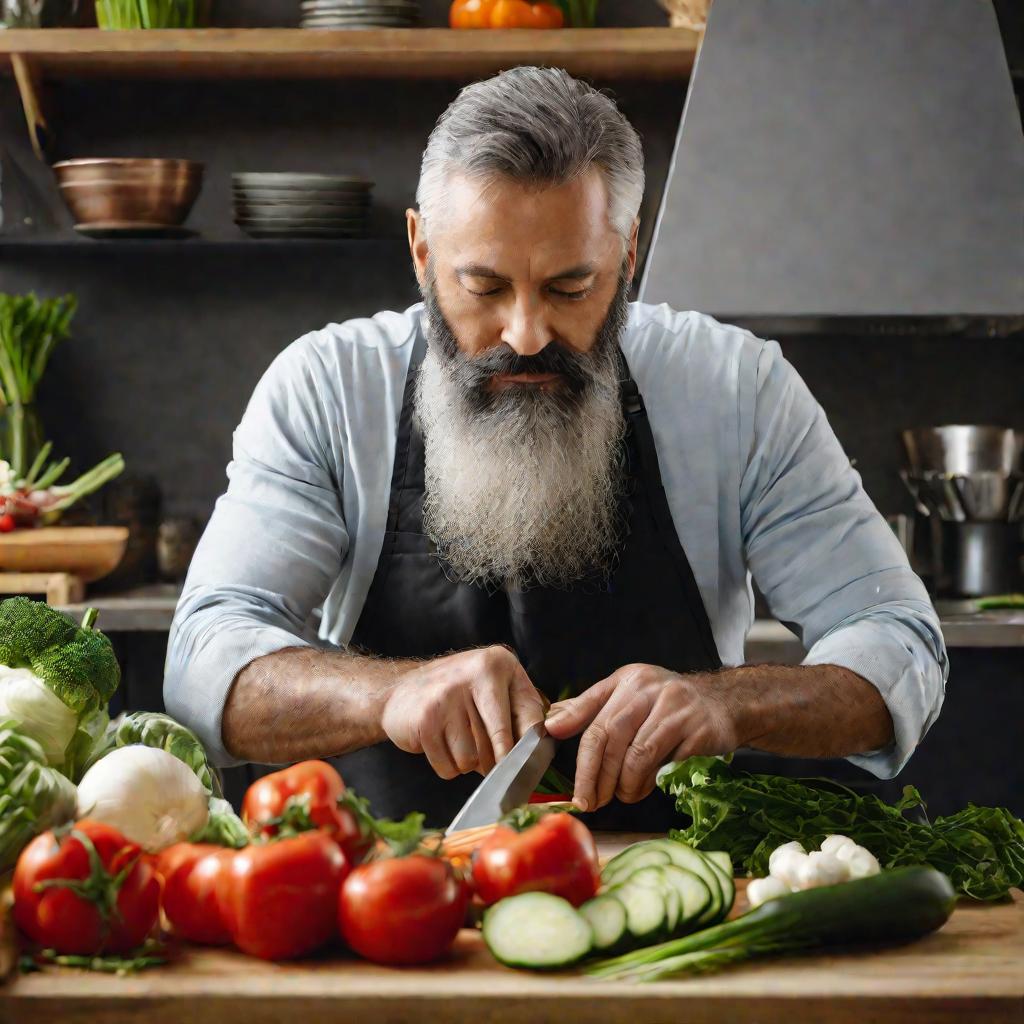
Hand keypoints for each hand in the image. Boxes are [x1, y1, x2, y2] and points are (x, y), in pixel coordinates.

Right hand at [382, 646, 545, 779]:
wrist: (401, 689)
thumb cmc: (461, 696)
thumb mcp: (498, 689)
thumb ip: (523, 713)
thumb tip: (540, 751)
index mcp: (498, 662)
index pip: (528, 719)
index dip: (528, 749)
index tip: (527, 768)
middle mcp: (474, 673)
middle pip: (500, 745)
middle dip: (494, 763)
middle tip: (489, 763)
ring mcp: (447, 695)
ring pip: (472, 759)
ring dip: (466, 763)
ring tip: (457, 741)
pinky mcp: (425, 719)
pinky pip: (448, 767)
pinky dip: (447, 767)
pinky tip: (440, 745)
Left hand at [543, 665, 739, 811]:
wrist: (725, 702)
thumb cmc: (668, 704)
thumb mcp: (629, 694)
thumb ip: (591, 708)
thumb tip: (553, 722)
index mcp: (628, 680)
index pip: (592, 714)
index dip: (574, 745)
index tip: (563, 774)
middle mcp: (650, 689)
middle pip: (610, 736)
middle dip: (595, 775)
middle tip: (589, 800)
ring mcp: (676, 708)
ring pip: (636, 755)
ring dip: (623, 784)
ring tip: (621, 795)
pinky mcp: (698, 731)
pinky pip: (665, 765)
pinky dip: (648, 783)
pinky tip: (645, 788)